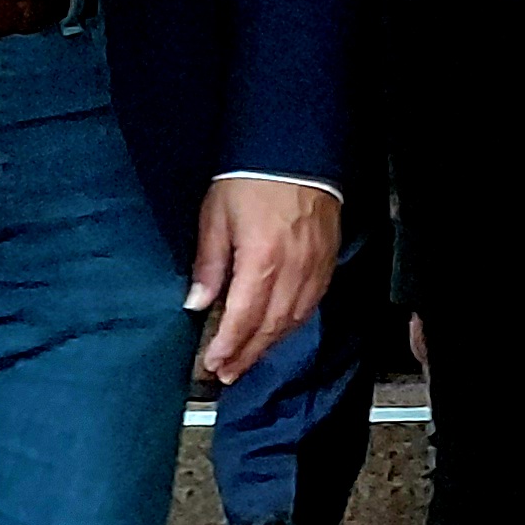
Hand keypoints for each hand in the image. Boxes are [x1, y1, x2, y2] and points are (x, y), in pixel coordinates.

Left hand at [186, 176, 339, 380]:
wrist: (296, 150)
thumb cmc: (251, 179)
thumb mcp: (215, 216)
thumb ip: (209, 263)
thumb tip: (197, 303)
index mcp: (261, 260)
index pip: (244, 318)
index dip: (228, 346)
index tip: (213, 364)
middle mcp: (293, 270)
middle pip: (271, 326)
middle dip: (248, 354)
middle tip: (228, 374)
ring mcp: (314, 266)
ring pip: (294, 318)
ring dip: (271, 344)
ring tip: (250, 358)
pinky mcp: (327, 259)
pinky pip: (312, 302)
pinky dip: (294, 322)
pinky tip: (280, 329)